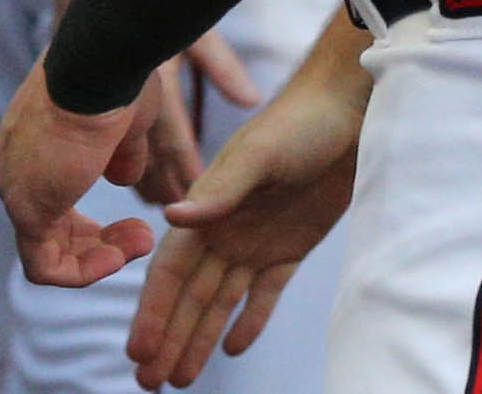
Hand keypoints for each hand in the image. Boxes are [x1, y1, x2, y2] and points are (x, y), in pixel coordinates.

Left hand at [0, 65, 162, 289]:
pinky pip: (44, 264)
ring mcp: (14, 188)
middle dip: (97, 242)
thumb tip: (121, 176)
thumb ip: (118, 155)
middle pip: (48, 228)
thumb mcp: (123, 125)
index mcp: (29, 142)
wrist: (98, 68)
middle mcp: (12, 165)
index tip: (134, 220)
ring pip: (46, 250)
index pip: (51, 197)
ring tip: (139, 241)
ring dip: (97, 258)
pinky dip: (82, 271)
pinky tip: (117, 255)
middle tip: (140, 235)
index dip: (91, 223)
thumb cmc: (113, 82)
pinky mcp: (25, 210)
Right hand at [127, 41, 368, 387]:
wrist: (345, 114)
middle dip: (168, 338)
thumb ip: (218, 191)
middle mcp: (223, 230)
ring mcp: (256, 241)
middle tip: (149, 382)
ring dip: (199, 338)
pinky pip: (265, 293)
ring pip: (220, 302)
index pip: (170, 272)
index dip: (152, 312)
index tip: (137, 350)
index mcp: (206, 210)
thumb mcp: (258, 157)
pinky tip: (233, 347)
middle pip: (190, 296)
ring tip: (181, 379)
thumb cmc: (297, 125)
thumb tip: (170, 217)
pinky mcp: (290, 247)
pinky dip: (250, 320)